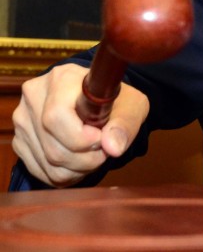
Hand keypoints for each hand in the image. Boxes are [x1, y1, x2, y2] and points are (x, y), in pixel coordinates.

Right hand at [12, 63, 149, 186]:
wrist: (99, 102)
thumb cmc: (116, 101)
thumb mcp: (132, 106)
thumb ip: (125, 125)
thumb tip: (113, 146)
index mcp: (61, 78)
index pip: (57, 117)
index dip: (83, 139)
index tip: (102, 139)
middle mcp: (35, 95)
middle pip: (54, 147)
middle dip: (86, 159)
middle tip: (103, 149)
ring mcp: (24, 119)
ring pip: (48, 162)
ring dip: (78, 168)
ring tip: (93, 153)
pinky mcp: (21, 140)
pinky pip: (42, 171)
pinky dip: (66, 173)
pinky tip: (79, 159)